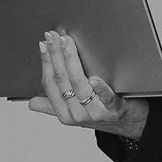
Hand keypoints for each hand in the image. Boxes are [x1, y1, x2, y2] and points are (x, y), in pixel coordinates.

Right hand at [29, 29, 148, 139]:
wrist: (130, 125)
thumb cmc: (101, 114)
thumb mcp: (75, 112)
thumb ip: (53, 106)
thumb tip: (32, 103)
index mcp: (64, 114)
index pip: (50, 85)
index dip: (46, 63)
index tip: (43, 45)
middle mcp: (78, 115)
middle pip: (62, 80)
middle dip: (56, 55)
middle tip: (53, 36)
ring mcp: (96, 112)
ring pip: (79, 84)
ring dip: (71, 61)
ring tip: (67, 43)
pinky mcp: (115, 109)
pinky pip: (106, 98)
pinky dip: (100, 87)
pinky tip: (94, 78)